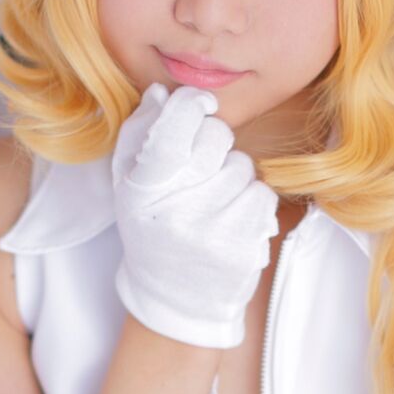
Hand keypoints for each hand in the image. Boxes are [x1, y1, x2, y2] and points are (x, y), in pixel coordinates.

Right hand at [110, 84, 280, 349]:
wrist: (175, 299)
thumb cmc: (152, 229)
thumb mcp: (129, 184)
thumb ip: (140, 134)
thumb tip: (163, 94)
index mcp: (143, 190)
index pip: (175, 128)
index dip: (192, 105)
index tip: (201, 106)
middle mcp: (176, 211)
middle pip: (217, 139)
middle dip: (215, 145)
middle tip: (202, 170)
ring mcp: (213, 233)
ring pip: (244, 167)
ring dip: (234, 177)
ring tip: (214, 202)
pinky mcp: (244, 249)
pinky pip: (263, 196)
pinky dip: (252, 202)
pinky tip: (232, 220)